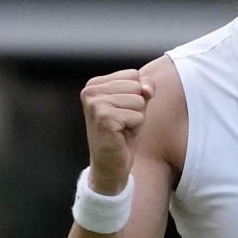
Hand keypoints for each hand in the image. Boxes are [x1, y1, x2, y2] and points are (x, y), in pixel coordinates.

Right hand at [80, 69, 153, 193]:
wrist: (110, 163)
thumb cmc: (123, 132)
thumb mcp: (136, 103)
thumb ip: (144, 87)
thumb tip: (147, 88)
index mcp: (95, 83)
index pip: (134, 74)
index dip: (137, 93)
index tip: (123, 109)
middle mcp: (91, 91)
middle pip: (137, 86)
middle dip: (137, 106)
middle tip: (123, 121)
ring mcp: (95, 104)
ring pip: (139, 100)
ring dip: (136, 117)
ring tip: (122, 127)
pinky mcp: (104, 118)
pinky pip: (138, 115)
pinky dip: (135, 127)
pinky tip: (121, 134)